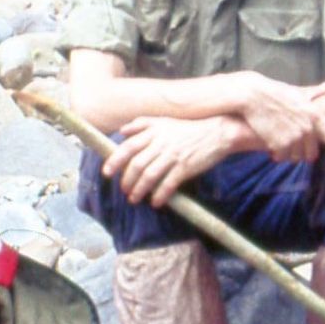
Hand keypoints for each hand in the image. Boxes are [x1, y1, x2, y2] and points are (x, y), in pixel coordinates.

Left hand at [102, 115, 235, 207]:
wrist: (217, 132)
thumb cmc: (189, 128)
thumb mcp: (164, 120)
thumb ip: (142, 124)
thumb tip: (122, 131)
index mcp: (154, 131)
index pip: (128, 147)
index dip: (115, 160)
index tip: (107, 172)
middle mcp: (161, 143)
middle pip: (136, 165)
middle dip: (127, 180)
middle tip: (124, 190)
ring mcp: (173, 155)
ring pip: (149, 176)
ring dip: (139, 191)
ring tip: (134, 199)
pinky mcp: (186, 167)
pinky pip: (168, 184)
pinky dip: (160, 195)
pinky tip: (156, 202)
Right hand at [239, 75, 324, 169]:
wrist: (253, 95)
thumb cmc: (274, 93)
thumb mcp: (297, 92)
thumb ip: (313, 93)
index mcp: (316, 116)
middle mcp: (308, 128)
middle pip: (312, 154)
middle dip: (303, 152)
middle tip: (291, 141)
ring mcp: (294, 137)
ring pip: (296, 157)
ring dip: (288, 153)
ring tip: (278, 138)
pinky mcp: (280, 144)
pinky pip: (282, 157)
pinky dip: (277, 154)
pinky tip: (270, 142)